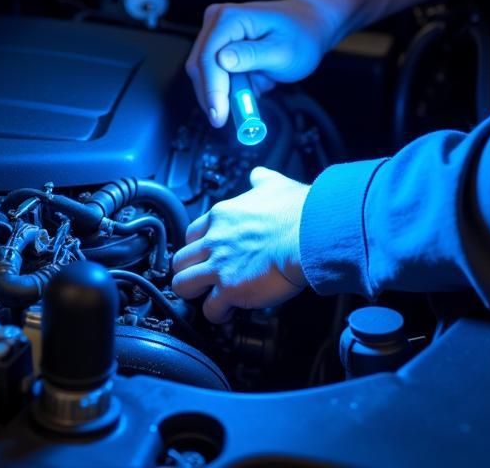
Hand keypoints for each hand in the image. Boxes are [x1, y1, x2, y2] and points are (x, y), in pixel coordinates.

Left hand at [171, 167, 308, 323]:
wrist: (309, 234)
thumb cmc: (296, 212)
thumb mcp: (274, 185)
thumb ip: (261, 180)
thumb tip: (259, 176)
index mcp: (222, 216)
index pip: (191, 233)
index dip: (198, 246)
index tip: (206, 253)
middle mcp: (215, 240)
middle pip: (181, 259)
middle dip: (189, 270)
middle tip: (203, 278)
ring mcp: (219, 265)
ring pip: (182, 284)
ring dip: (194, 293)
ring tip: (208, 297)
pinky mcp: (230, 289)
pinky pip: (210, 309)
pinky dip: (217, 314)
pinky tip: (227, 312)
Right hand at [186, 0, 334, 127]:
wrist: (308, 26)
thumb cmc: (301, 36)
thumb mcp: (283, 50)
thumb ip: (252, 55)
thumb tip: (222, 61)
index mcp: (229, 18)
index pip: (208, 58)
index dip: (211, 89)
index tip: (219, 116)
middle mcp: (215, 22)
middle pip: (200, 68)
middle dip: (216, 95)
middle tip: (238, 117)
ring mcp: (215, 34)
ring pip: (205, 75)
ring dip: (229, 90)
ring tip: (262, 83)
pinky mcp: (218, 46)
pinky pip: (215, 76)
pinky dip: (234, 86)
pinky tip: (257, 79)